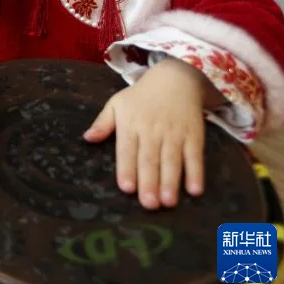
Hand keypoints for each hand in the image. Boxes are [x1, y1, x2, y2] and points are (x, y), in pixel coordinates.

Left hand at [84, 58, 207, 209]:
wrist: (175, 79)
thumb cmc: (141, 97)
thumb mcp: (116, 104)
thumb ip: (102, 123)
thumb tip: (87, 138)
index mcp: (130, 124)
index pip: (127, 150)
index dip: (127, 169)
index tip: (127, 188)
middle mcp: (152, 130)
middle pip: (150, 159)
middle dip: (149, 182)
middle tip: (148, 204)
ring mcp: (174, 133)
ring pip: (171, 160)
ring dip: (171, 182)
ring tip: (168, 202)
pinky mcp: (194, 135)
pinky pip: (195, 156)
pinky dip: (196, 173)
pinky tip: (195, 190)